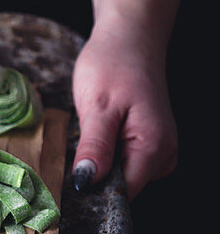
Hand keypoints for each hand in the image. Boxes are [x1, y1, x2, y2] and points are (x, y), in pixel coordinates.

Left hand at [71, 22, 177, 200]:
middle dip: (96, 175)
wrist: (130, 38)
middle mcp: (164, 155)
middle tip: (82, 141)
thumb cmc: (114, 64)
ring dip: (102, 162)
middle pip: (123, 188)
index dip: (94, 193)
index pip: (123, 195)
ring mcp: (161, 151)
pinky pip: (126, 163)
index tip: (70, 182)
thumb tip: (86, 183)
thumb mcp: (97, 105)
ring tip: (94, 129)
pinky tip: (103, 131)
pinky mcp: (152, 145)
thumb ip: (95, 147)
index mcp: (153, 148)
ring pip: (123, 176)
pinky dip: (109, 153)